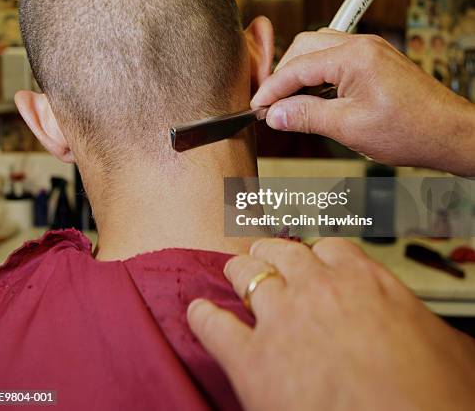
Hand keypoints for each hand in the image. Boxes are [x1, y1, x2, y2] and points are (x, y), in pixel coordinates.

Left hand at [188, 238, 474, 410]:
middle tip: (267, 256)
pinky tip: (198, 314)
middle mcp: (318, 290)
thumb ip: (417, 326)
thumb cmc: (434, 400)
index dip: (320, 255)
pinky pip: (214, 325)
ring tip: (233, 271)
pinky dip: (203, 317)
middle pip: (283, 251)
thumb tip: (431, 334)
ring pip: (246, 273)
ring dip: (239, 271)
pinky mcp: (251, 361)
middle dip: (273, 252)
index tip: (315, 261)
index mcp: (365, 282)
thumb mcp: (447, 351)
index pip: (332, 249)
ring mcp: (281, 319)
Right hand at [251, 30, 474, 175]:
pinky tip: (317, 95)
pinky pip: (337, 56)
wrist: (449, 133)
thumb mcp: (349, 128)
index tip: (258, 106)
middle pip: (305, 47)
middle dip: (284, 74)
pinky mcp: (376, 59)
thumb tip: (276, 114)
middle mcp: (362, 44)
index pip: (298, 66)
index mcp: (354, 56)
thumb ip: (307, 117)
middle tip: (273, 103)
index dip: (273, 88)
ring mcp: (371, 49)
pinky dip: (320, 73)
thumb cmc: (411, 130)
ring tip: (293, 100)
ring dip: (301, 71)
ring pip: (319, 48)